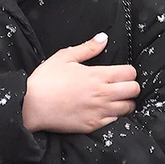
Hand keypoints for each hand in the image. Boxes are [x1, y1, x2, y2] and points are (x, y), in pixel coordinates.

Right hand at [22, 33, 139, 133]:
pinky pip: (115, 121)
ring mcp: (99, 111)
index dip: (129, 72)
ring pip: (128, 107)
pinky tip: (106, 111)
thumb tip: (103, 38)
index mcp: (98, 75)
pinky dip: (115, 116)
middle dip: (132, 86)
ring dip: (125, 102)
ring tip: (116, 99)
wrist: (30, 106)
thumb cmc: (46, 80)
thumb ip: (88, 48)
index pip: (130, 73)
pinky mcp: (93, 125)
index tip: (122, 73)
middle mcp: (102, 94)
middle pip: (134, 90)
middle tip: (122, 86)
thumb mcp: (65, 57)